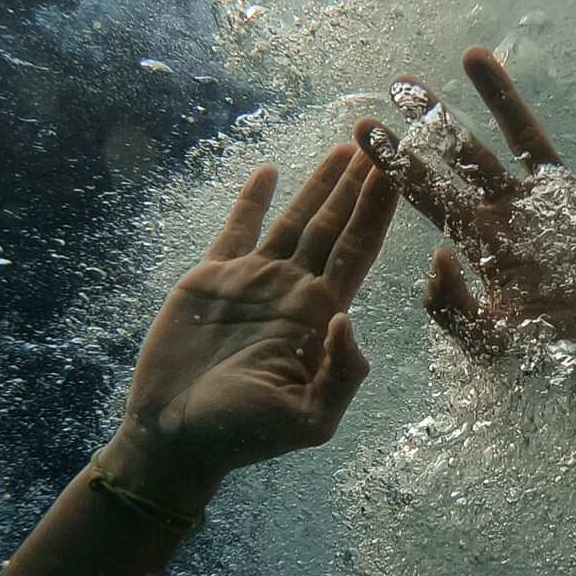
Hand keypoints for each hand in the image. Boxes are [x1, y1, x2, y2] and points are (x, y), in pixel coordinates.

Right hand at [97, 146, 396, 514]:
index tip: (400, 164)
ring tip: (345, 146)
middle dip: (359, 181)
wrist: (174, 440)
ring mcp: (254, 282)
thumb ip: (339, 376)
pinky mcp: (211, 279)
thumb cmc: (240, 438)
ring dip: (320, 183)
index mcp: (321, 317)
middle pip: (336, 224)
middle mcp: (294, 291)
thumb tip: (346, 320)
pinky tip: (270, 171)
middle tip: (383, 135)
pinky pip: (237, 229)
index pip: (359, 249)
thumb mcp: (307, 421)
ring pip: (295, 219)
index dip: (379, 206)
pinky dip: (253, 199)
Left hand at [355, 49, 575, 359]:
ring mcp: (567, 196)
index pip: (432, 196)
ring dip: (501, 97)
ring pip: (528, 135)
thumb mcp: (498, 345)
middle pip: (469, 155)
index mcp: (489, 240)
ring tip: (471, 55)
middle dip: (435, 119)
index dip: (397, 165)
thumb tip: (433, 259)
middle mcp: (520, 209)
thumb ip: (456, 312)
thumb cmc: (568, 347)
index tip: (362, 129)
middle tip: (400, 81)